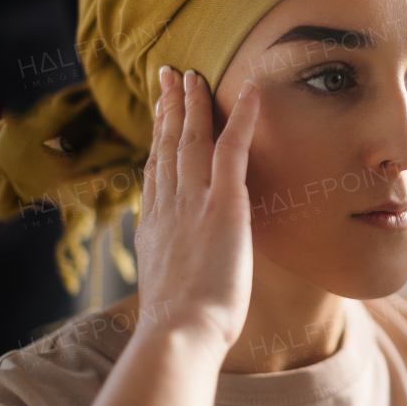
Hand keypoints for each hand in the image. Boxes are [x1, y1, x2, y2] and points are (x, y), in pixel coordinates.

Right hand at [132, 66, 259, 356]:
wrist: (179, 331)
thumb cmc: (179, 326)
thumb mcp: (168, 289)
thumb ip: (174, 268)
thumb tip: (179, 270)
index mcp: (154, 225)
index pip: (155, 170)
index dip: (157, 138)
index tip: (159, 115)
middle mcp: (167, 205)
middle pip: (167, 145)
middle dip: (168, 108)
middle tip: (167, 76)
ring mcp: (193, 201)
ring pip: (192, 139)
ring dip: (193, 102)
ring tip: (192, 74)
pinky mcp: (223, 204)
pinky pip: (233, 149)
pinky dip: (243, 117)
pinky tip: (252, 91)